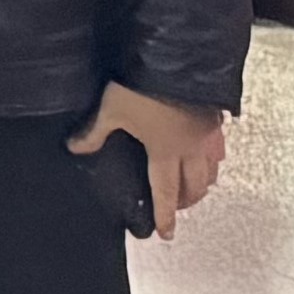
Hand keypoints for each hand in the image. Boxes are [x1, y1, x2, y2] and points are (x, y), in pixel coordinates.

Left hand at [70, 84, 228, 235]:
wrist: (179, 59)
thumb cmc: (143, 86)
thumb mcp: (111, 110)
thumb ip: (94, 132)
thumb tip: (74, 148)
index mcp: (165, 152)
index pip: (165, 192)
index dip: (164, 215)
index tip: (166, 233)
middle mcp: (191, 148)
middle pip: (194, 186)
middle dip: (186, 202)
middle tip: (177, 209)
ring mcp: (208, 134)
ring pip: (211, 170)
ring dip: (202, 184)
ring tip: (194, 189)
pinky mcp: (217, 118)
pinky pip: (219, 148)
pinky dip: (214, 160)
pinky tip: (210, 156)